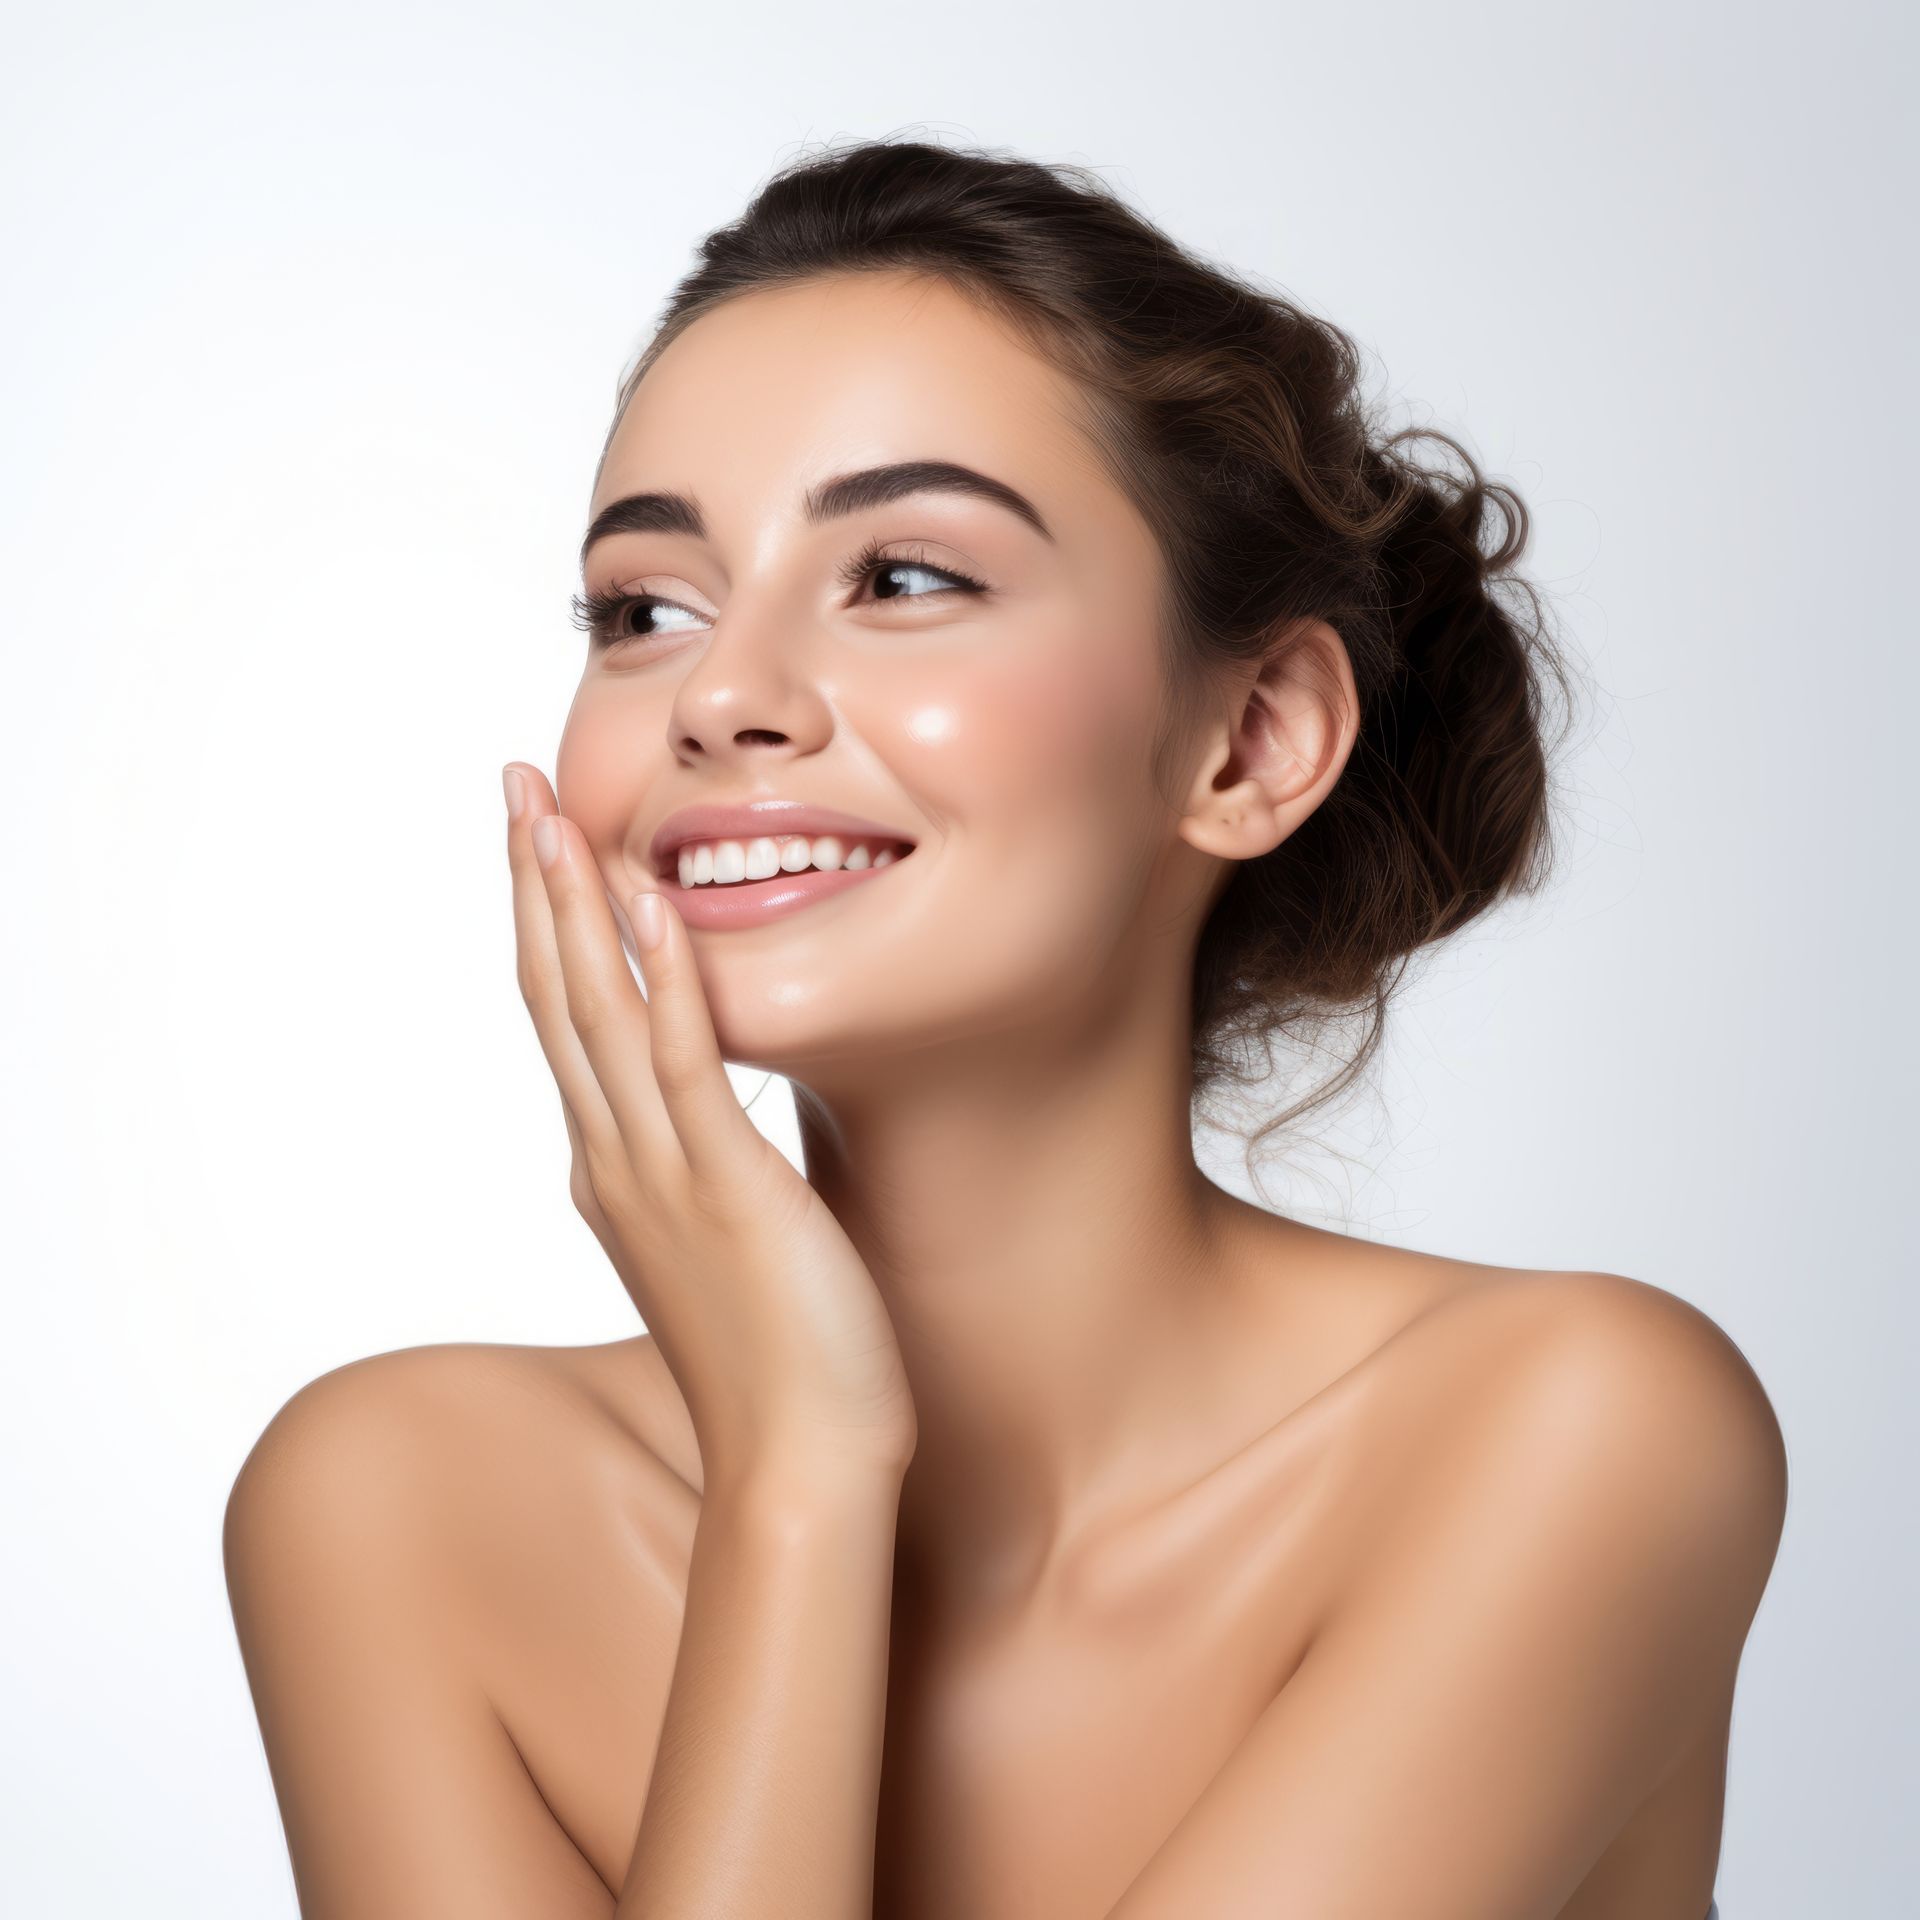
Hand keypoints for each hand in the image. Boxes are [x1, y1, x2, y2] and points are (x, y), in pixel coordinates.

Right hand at [501, 761, 917, 1485]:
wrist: (801, 1470)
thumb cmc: (778, 1363)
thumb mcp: (723, 1242)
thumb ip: (703, 1171)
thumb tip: (712, 1119)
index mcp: (615, 1171)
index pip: (567, 1023)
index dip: (547, 926)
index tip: (539, 843)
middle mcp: (616, 1163)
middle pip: (555, 998)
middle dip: (530, 886)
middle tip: (510, 786)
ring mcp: (660, 1176)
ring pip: (595, 1016)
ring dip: (568, 907)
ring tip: (545, 811)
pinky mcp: (727, 1189)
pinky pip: (683, 1064)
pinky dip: (662, 978)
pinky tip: (648, 902)